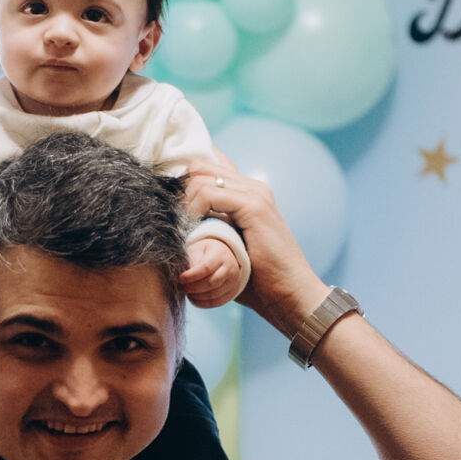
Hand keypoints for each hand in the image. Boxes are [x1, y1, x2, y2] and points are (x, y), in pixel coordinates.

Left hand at [179, 234, 243, 309]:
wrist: (225, 257)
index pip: (206, 268)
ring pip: (213, 295)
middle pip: (211, 283)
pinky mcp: (231, 293)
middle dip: (192, 288)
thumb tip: (185, 277)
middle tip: (180, 287)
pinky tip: (193, 299)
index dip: (191, 276)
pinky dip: (202, 303)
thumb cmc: (206, 253)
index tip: (180, 279)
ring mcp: (233, 282)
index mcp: (220, 255)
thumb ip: (191, 260)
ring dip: (196, 296)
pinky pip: (216, 303)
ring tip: (186, 292)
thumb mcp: (198, 249)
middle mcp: (230, 269)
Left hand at [181, 155, 322, 340]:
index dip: (185, 180)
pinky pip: (209, 194)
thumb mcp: (227, 249)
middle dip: (180, 190)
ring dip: (184, 202)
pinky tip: (190, 232)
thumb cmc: (258, 280)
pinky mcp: (254, 206)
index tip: (171, 207)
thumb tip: (177, 227)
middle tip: (172, 219)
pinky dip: (193, 210)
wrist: (289, 294)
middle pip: (200, 166)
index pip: (210, 164)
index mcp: (248, 193)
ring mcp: (256, 193)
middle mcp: (253, 186)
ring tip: (181, 230)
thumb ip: (209, 230)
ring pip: (201, 177)